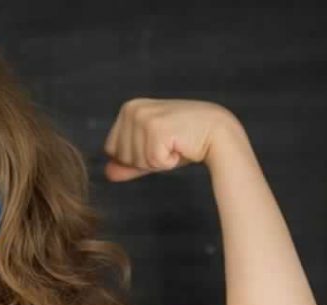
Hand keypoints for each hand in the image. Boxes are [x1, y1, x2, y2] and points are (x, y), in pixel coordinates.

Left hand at [102, 98, 236, 181]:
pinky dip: (168, 162)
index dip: (134, 157)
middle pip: (121, 156)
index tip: (157, 143)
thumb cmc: (185, 142)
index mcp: (128, 109)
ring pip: (136, 160)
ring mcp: (144, 117)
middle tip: (169, 144)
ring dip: (158, 160)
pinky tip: (181, 147)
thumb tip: (107, 173)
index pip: (111, 149)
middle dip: (146, 159)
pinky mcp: (157, 129)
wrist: (219, 133)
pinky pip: (152, 162)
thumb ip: (128, 163)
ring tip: (175, 144)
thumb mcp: (151, 152)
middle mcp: (132, 109)